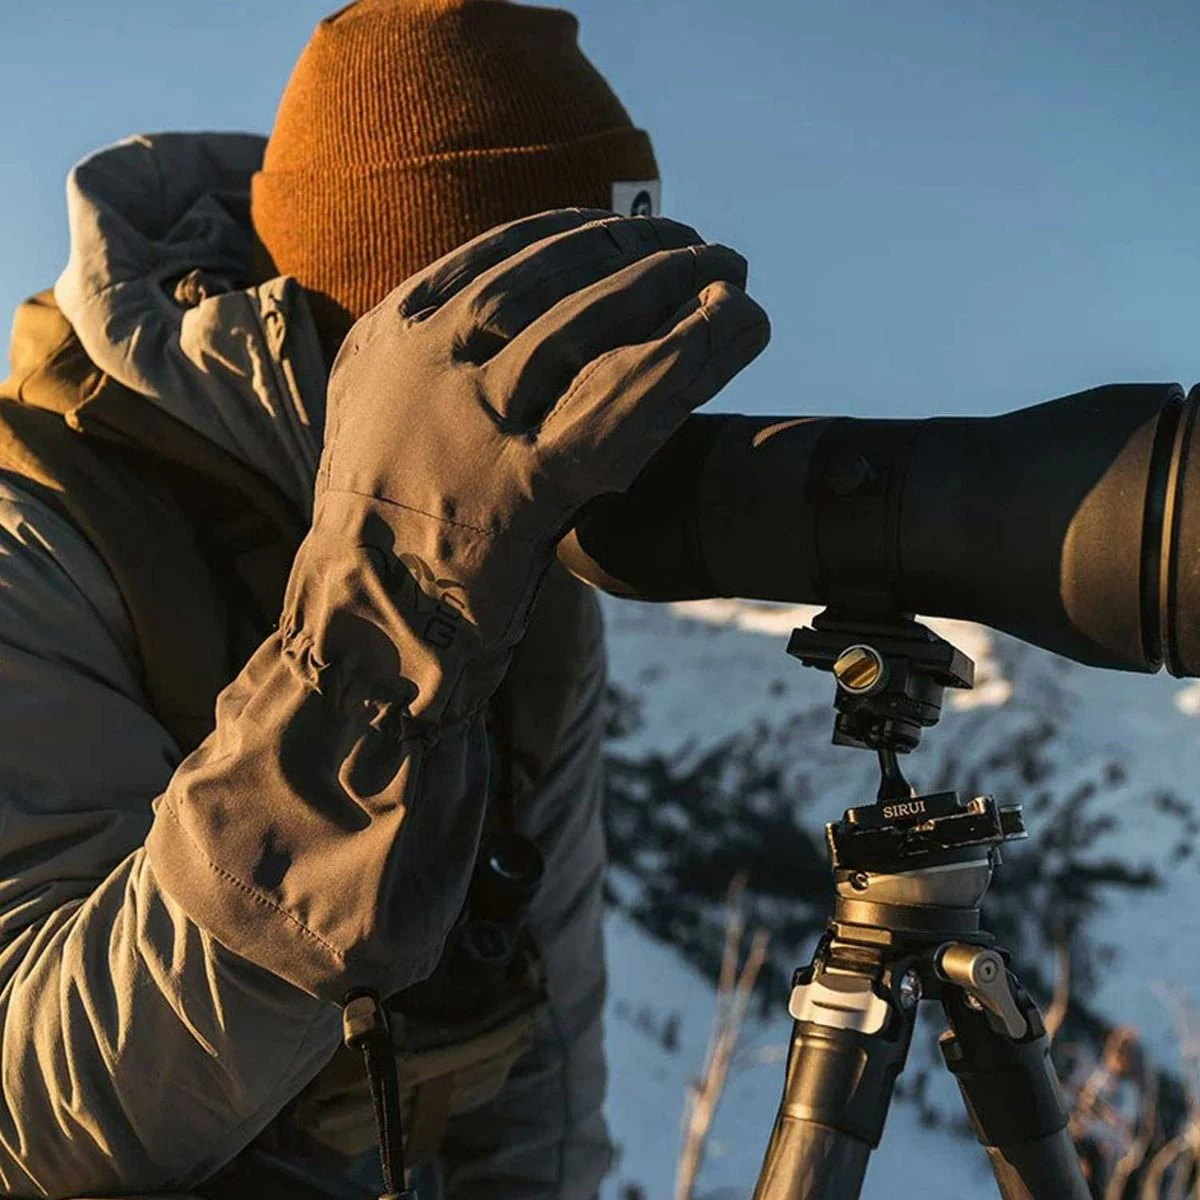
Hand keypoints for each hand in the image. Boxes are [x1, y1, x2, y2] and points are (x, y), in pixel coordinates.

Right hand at [305, 208, 769, 713]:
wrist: (364, 618)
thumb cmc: (378, 520)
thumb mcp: (371, 409)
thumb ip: (423, 351)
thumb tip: (494, 309)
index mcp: (394, 334)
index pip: (505, 253)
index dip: (580, 234)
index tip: (627, 231)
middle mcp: (429, 364)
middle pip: (552, 277)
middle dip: (634, 249)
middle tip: (694, 244)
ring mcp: (472, 424)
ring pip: (584, 326)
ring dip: (665, 286)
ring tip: (725, 268)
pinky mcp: (523, 489)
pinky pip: (618, 409)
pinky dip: (684, 361)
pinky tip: (736, 324)